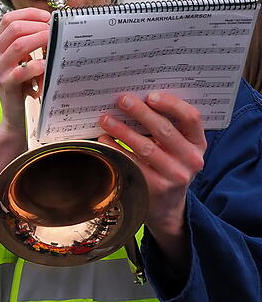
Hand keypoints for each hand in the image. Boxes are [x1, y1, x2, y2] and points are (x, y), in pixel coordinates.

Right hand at [0, 8, 50, 192]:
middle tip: (55, 31)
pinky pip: (24, 69)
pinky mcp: (6, 83)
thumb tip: (52, 23)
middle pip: (14, 28)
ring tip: (55, 43)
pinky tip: (48, 65)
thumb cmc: (23, 84)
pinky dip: (39, 64)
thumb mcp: (21, 60)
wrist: (14, 114)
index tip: (48, 18)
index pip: (8, 19)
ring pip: (19, 44)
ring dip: (41, 40)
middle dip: (38, 26)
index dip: (30, 14)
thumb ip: (29, 41)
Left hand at [98, 92, 205, 266]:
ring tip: (105, 119)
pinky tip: (104, 140)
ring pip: (146, 147)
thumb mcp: (177, 148)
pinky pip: (132, 164)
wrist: (167, 206)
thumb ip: (167, 127)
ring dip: (122, 130)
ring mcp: (175, 176)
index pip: (191, 118)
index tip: (150, 95)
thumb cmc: (168, 166)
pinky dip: (116, 149)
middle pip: (165, 130)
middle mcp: (191, 160)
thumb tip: (135, 99)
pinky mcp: (156, 188)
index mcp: (198, 144)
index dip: (171, 104)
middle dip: (140, 112)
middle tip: (121, 100)